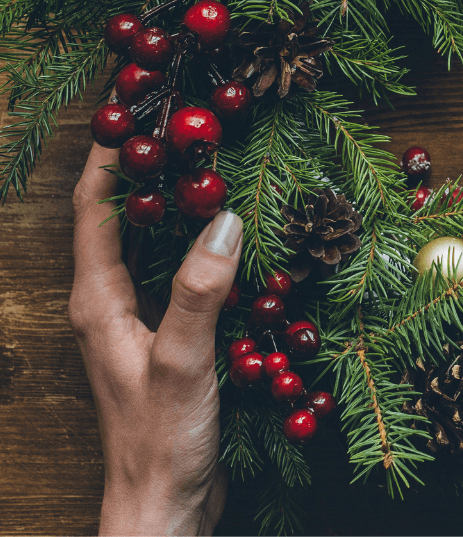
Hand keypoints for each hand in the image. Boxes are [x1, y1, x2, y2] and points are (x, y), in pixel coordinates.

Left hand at [69, 142, 242, 535]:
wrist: (163, 506)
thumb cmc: (160, 440)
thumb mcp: (182, 361)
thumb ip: (201, 289)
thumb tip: (227, 217)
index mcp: (97, 299)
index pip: (94, 207)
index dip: (110, 153)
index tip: (135, 103)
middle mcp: (109, 301)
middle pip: (119, 214)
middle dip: (144, 164)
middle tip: (181, 120)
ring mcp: (136, 318)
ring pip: (148, 239)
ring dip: (172, 198)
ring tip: (207, 158)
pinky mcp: (163, 333)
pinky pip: (175, 267)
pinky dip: (195, 236)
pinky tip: (230, 229)